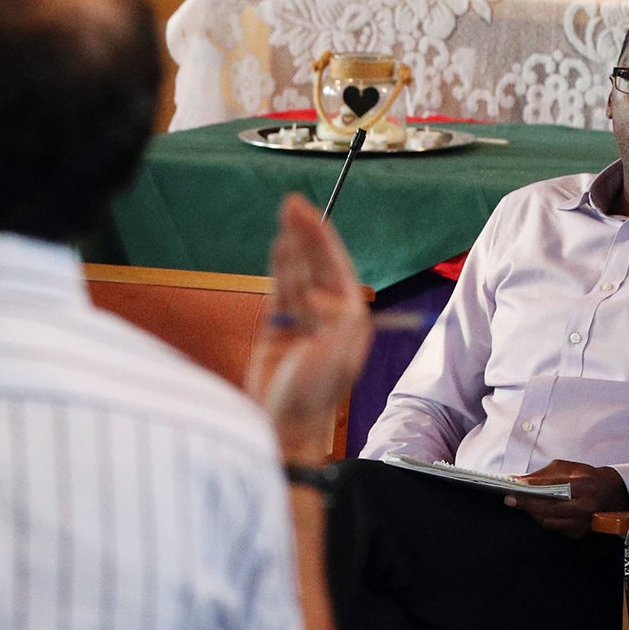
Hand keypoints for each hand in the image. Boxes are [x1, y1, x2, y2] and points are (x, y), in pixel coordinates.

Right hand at [248, 194, 372, 462]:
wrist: (283, 425)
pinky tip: (280, 247)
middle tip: (292, 204)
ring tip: (286, 216)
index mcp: (348, 320)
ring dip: (293, 247)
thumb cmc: (312, 396)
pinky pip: (280, 291)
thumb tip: (345, 302)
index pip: (337, 270)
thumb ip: (342, 328)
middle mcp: (329, 317)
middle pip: (318, 266)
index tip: (309, 216)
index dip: (322, 241)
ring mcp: (304, 322)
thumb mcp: (334, 359)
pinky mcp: (280, 330)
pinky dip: (280, 269)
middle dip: (307, 235)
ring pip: (298, 275)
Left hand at [504, 460, 628, 535]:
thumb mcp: (570, 469)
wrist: (614, 494)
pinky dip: (544, 520)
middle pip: (548, 508)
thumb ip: (547, 474)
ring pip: (549, 521)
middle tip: (510, 499)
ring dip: (533, 513)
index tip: (515, 486)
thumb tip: (522, 480)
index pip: (553, 486)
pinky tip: (536, 513)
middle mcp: (585, 506)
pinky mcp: (580, 533)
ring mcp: (583, 522)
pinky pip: (555, 529)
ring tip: (521, 505)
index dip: (532, 487)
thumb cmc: (589, 479)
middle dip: (526, 503)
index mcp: (584, 486)